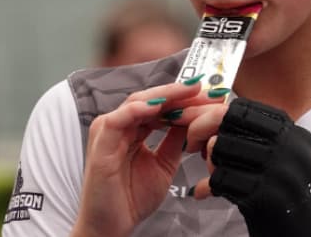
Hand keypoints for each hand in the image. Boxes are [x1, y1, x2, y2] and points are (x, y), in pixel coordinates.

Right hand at [71, 82, 222, 236]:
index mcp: (133, 128)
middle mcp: (120, 126)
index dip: (185, 97)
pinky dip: (138, 110)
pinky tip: (159, 105)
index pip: (160, 104)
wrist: (112, 227)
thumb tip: (193, 119)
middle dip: (180, 92)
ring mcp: (108, 132)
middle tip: (206, 87)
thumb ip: (175, 140)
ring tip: (189, 90)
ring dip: (165, 95)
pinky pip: (118, 120)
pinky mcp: (100, 144)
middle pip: (151, 98)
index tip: (210, 94)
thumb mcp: (164, 163)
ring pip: (137, 102)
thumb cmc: (131, 199)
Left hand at [196, 98, 310, 236]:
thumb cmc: (289, 197)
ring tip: (213, 173)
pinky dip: (210, 185)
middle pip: (230, 122)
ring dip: (209, 161)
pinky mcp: (266, 196)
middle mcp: (290, 147)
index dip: (215, 113)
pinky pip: (221, 179)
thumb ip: (254, 140)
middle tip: (193, 145)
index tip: (200, 125)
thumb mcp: (284, 160)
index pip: (245, 108)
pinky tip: (211, 191)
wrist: (310, 236)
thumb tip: (209, 124)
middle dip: (202, 131)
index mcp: (294, 134)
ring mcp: (280, 171)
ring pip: (221, 148)